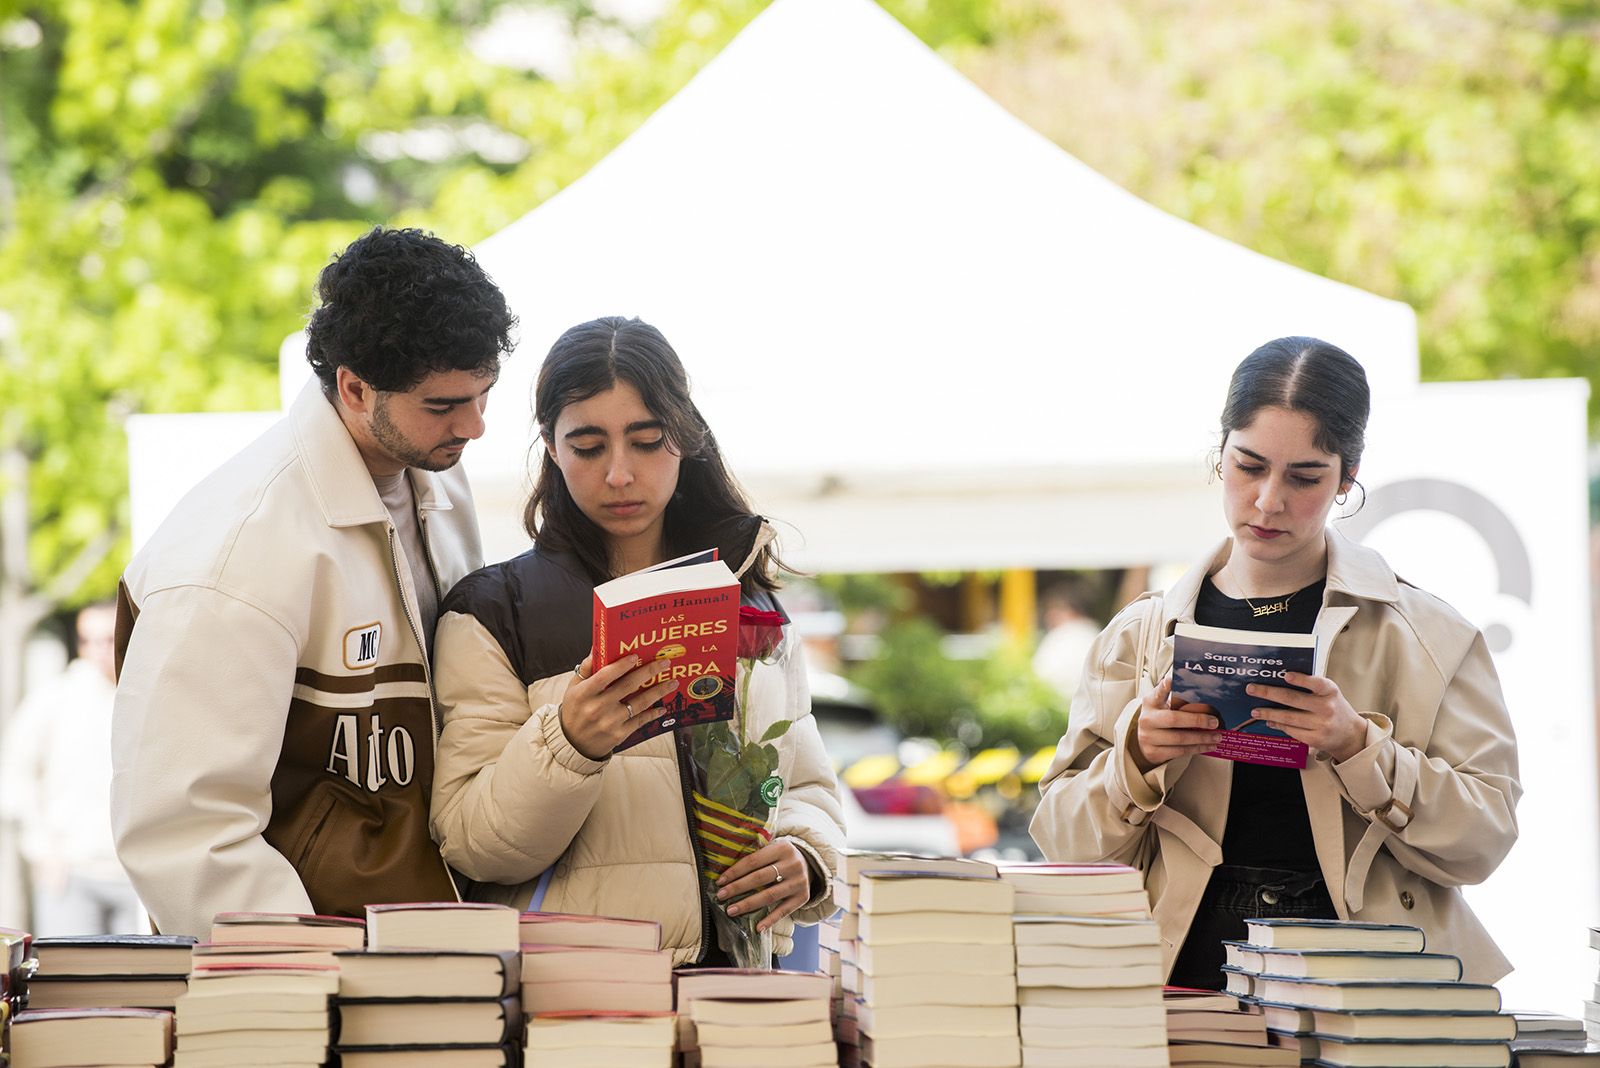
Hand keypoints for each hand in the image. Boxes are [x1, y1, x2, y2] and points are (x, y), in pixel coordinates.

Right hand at [559, 652, 679, 760]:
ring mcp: (609, 722)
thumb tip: (598, 647)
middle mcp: (597, 708)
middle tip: (665, 663)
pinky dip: (653, 713)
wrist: (573, 743)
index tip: (636, 656)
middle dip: (649, 672)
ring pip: (639, 703)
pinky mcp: (619, 735)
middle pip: (627, 686)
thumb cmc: (575, 710)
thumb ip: (587, 667)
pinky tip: (662, 707)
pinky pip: (640, 721)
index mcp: (584, 693)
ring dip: (658, 691)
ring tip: (672, 682)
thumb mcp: (574, 688)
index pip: (605, 676)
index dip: (621, 665)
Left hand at [715, 838, 810, 932]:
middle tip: (721, 896)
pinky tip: (758, 927)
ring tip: (731, 911)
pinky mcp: (803, 897)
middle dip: (737, 888)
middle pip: (759, 878)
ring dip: (748, 904)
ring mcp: (799, 882)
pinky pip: (784, 911)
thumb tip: (727, 874)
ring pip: (769, 895)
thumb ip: (756, 857)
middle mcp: (793, 864)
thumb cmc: (782, 858)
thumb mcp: (773, 849)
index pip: (753, 860)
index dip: (735, 871)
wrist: (810, 864)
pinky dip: (770, 920)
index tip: (720, 881)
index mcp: (782, 848)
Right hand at [1131, 676, 1221, 772]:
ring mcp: (1148, 737)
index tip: (1171, 680)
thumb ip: (1174, 698)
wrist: (1143, 741)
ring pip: (1179, 739)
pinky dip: (1197, 749)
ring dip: (1202, 738)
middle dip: (1197, 720)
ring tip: (1216, 737)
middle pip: (1173, 719)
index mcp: (1150, 703)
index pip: (1158, 692)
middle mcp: (1147, 719)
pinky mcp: (1154, 752)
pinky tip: (1207, 746)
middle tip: (1214, 722)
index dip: (1164, 687)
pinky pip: (1180, 752)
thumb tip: (1200, 691)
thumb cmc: (1158, 719)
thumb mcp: (1161, 705)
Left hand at [1246, 672, 1368, 761]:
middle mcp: (1327, 707)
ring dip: (1269, 713)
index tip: (1285, 675)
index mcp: (1330, 691)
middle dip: (1269, 693)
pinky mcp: (1315, 739)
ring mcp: (1321, 725)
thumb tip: (1279, 681)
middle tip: (1252, 689)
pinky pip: (1292, 730)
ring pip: (1288, 717)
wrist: (1350, 734)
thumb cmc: (1334, 708)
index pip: (1316, 683)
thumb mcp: (1329, 693)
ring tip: (1255, 711)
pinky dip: (1279, 725)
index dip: (1301, 679)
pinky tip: (1270, 721)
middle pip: (1293, 699)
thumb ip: (1310, 686)